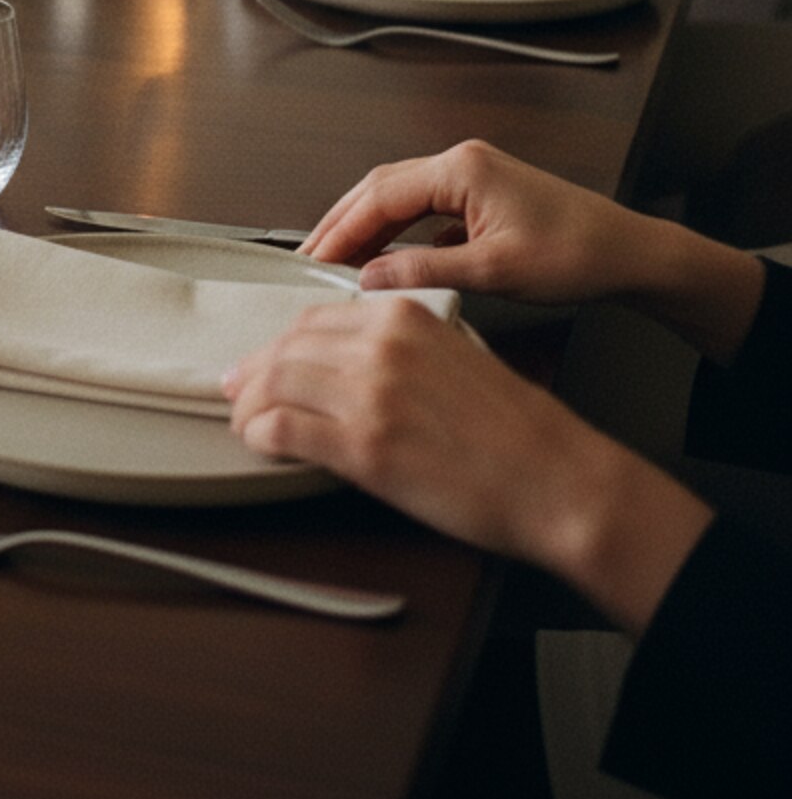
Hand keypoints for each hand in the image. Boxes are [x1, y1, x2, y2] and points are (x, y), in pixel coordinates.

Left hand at [223, 298, 709, 632]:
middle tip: (238, 389)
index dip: (281, 343)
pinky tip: (260, 443)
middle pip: (287, 347)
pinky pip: (284, 428)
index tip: (266, 358)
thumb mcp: (455, 356)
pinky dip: (260, 434)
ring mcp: (369, 394)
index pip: (314, 318)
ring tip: (244, 420)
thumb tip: (346, 363)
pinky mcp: (364, 446)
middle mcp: (380, 346)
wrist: (560, 481)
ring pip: (275, 383)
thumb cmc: (519, 430)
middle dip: (255, 370)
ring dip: (250, 404)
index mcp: (403, 317)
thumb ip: (398, 349)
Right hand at [301, 140, 652, 306]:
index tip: (313, 259)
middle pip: (380, 188)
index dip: (341, 229)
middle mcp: (461, 162)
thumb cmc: (578, 255)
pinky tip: (385, 256)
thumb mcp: (495, 272)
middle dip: (342, 223)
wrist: (632, 254)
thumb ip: (425, 269)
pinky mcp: (481, 195)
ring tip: (336, 258)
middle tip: (309, 258)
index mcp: (461, 169)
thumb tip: (369, 276)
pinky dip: (396, 230)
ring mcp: (471, 175)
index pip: (380, 196)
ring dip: (367, 226)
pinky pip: (423, 208)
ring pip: (399, 196)